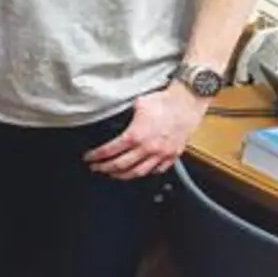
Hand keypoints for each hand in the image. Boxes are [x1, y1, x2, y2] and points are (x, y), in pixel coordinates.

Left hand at [85, 84, 209, 179]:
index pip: (110, 151)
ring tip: (114, 174)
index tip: (89, 158)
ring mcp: (161, 154)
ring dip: (123, 175)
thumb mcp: (137, 104)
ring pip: (139, 172)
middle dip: (105, 168)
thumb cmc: (164, 101)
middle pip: (121, 165)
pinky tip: (140, 172)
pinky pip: (158, 170)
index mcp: (136, 135)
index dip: (97, 156)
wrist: (188, 103)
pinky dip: (147, 173)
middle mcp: (148, 148)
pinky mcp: (173, 155)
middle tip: (96, 168)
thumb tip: (113, 114)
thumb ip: (124, 113)